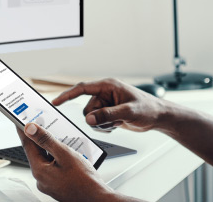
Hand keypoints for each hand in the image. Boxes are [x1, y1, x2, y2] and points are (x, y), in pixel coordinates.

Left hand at [17, 123, 115, 201]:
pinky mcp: (57, 185)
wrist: (96, 199)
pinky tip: (67, 153)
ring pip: (47, 160)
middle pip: (37, 152)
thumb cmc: (84, 180)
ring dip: (51, 148)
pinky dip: (57, 158)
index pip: (27, 145)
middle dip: (40, 138)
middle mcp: (41, 179)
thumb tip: (29, 129)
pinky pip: (53, 168)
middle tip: (40, 123)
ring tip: (59, 137)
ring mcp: (49, 184)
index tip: (18, 120)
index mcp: (39, 170)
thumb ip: (46, 140)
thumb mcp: (64, 154)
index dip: (23, 130)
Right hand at [52, 78, 166, 132]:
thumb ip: (108, 115)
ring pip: (91, 118)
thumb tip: (89, 119)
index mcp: (107, 86)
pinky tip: (118, 124)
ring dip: (102, 124)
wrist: (157, 116)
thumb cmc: (147, 108)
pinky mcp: (108, 113)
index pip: (82, 89)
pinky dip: (106, 127)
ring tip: (118, 122)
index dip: (67, 95)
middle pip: (87, 109)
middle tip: (113, 121)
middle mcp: (105, 94)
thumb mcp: (128, 112)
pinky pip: (97, 123)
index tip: (55, 102)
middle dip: (97, 119)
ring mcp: (106, 104)